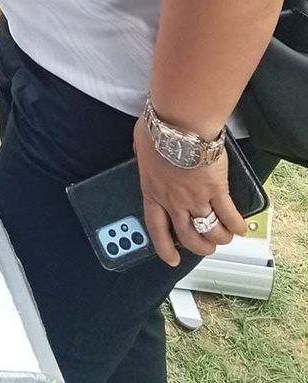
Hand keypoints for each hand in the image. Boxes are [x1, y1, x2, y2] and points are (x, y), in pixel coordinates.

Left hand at [133, 117, 249, 267]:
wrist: (181, 123)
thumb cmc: (160, 128)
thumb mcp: (141, 144)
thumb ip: (144, 154)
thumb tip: (144, 150)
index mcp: (153, 190)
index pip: (156, 228)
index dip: (164, 247)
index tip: (171, 258)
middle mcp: (174, 201)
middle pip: (188, 237)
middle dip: (198, 247)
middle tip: (205, 247)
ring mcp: (196, 198)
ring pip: (210, 231)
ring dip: (219, 238)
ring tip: (225, 237)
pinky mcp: (216, 191)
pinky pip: (229, 215)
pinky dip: (236, 225)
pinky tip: (240, 228)